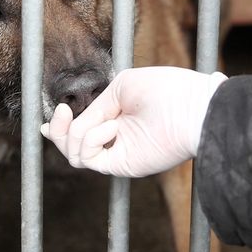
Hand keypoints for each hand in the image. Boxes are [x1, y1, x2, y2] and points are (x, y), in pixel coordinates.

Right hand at [40, 66, 226, 176]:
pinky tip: (112, 127)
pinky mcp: (122, 164)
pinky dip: (92, 140)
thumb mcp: (121, 87)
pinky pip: (91, 158)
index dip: (61, 125)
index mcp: (115, 115)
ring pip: (76, 154)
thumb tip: (73, 123)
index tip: (59, 112)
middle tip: (63, 113)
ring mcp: (118, 151)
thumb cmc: (166, 90)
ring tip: (106, 120)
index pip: (80, 127)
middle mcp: (114, 136)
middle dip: (59, 131)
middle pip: (71, 144)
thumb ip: (95, 106)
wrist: (193, 109)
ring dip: (79, 133)